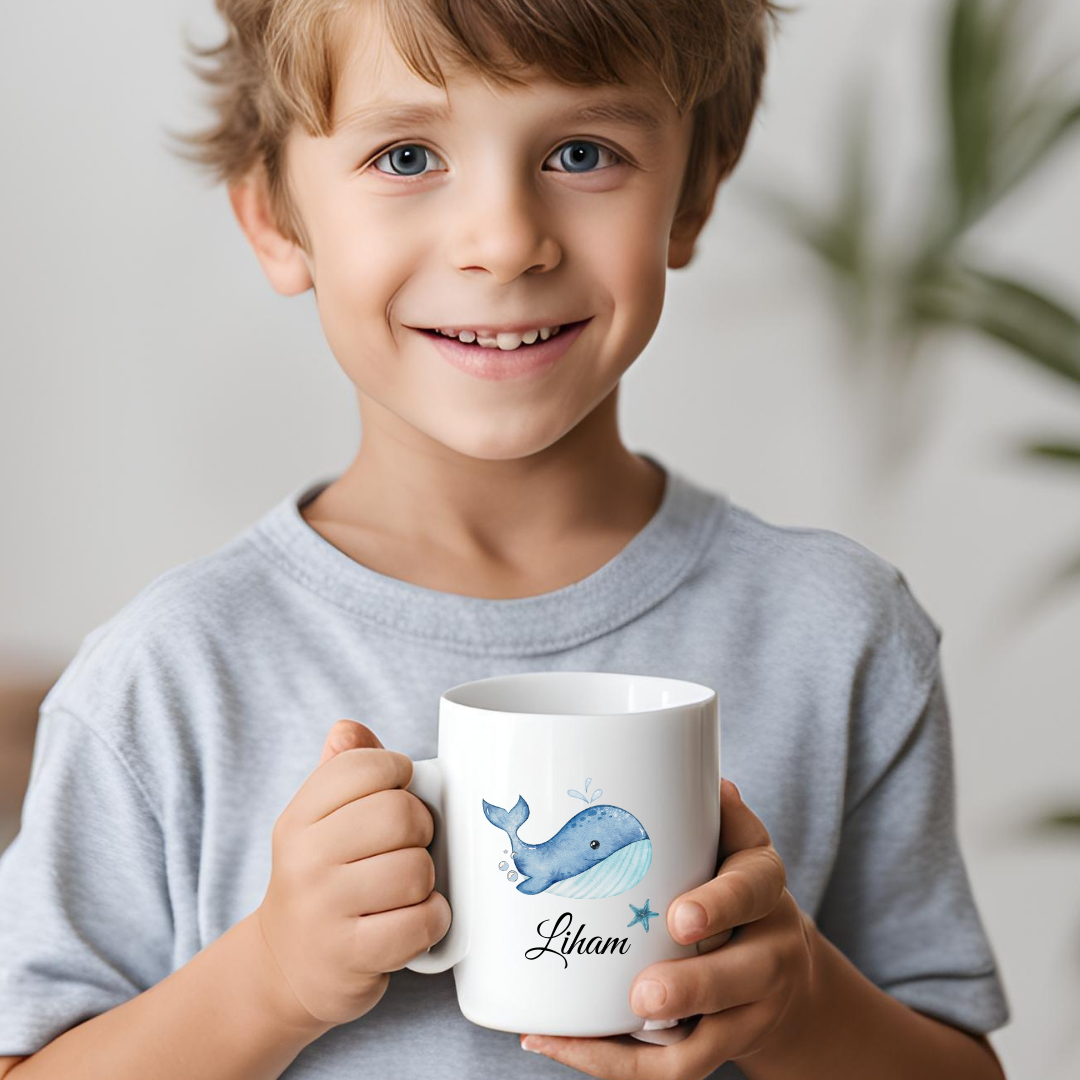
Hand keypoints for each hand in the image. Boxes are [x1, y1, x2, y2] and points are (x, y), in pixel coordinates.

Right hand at [256, 720, 451, 1028]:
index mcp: (299, 818)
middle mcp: (304, 860)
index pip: (365, 765)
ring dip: (427, 879)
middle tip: (410, 843)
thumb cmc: (320, 876)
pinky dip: (433, 918)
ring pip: (417, 870)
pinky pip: (421, 922)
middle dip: (421, 827)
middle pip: (400, 815)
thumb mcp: (317, 819)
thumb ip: (340, 768)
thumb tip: (350, 728)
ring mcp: (325, 911)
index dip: (398, 771)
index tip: (399, 790)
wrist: (285, 965)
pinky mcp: (351, 956)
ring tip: (407, 886)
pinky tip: (416, 917)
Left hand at [519, 779, 817, 1079]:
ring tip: (582, 1031)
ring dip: (641, 1046)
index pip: (754, 890)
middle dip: (692, 988)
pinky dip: (612, 1062)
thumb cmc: (741, 893)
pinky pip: (672, 1069)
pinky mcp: (721, 1047)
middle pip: (742, 978)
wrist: (787, 977)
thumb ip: (721, 815)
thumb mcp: (740, 846)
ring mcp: (749, 1010)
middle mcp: (770, 953)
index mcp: (764, 889)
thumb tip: (709, 780)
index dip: (720, 905)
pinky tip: (556, 1040)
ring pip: (709, 1041)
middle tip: (642, 992)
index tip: (679, 917)